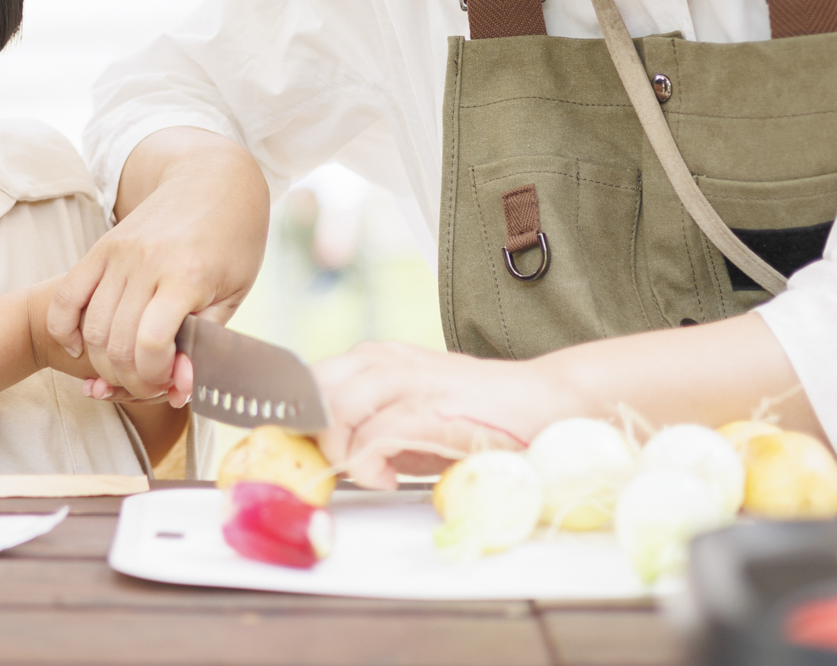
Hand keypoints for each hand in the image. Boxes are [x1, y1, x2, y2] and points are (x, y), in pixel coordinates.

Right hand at [46, 128, 268, 397]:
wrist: (214, 179)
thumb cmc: (233, 239)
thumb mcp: (235, 292)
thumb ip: (205, 340)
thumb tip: (180, 386)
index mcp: (186, 276)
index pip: (151, 342)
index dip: (155, 375)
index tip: (170, 381)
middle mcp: (147, 263)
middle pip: (117, 343)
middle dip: (131, 378)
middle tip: (150, 381)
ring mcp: (118, 254)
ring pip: (91, 328)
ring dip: (104, 363)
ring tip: (127, 368)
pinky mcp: (101, 248)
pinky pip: (66, 296)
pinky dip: (64, 330)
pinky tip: (79, 348)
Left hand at [315, 342, 569, 488]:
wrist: (544, 402)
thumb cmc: (478, 414)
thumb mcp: (410, 415)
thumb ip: (366, 425)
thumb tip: (324, 456)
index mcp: (375, 357)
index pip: (306, 378)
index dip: (292, 416)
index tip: (297, 452)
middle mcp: (386, 360)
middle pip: (310, 387)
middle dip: (310, 432)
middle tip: (331, 464)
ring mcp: (409, 380)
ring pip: (336, 405)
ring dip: (339, 448)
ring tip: (365, 472)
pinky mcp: (431, 409)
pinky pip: (374, 435)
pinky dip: (369, 464)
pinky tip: (388, 478)